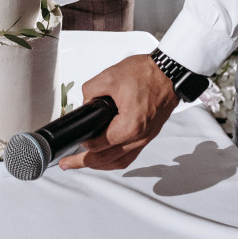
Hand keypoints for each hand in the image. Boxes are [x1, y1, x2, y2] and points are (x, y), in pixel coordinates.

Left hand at [59, 54, 179, 171]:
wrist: (169, 73)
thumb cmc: (147, 74)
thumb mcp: (110, 77)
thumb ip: (90, 91)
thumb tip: (85, 103)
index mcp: (130, 125)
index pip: (100, 144)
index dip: (84, 141)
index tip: (75, 137)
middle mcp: (139, 137)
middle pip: (108, 159)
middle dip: (85, 162)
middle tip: (68, 163)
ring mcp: (145, 138)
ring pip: (120, 161)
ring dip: (100, 165)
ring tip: (83, 163)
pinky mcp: (148, 135)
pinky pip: (130, 155)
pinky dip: (115, 159)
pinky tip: (105, 157)